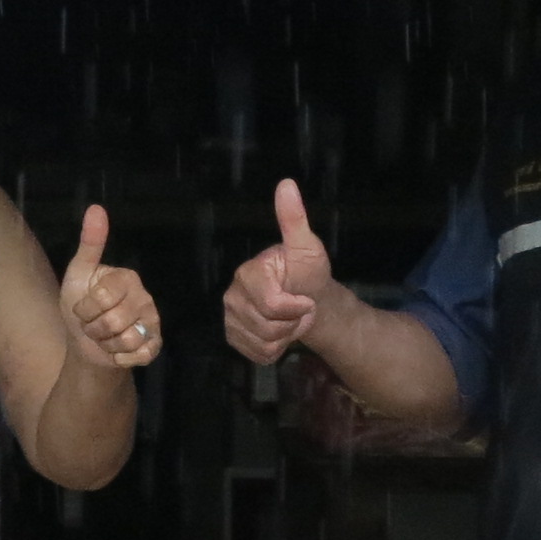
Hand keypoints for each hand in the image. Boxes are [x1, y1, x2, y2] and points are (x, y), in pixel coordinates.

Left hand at [60, 204, 161, 369]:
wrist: (86, 344)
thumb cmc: (81, 305)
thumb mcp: (78, 274)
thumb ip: (90, 243)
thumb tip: (96, 208)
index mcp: (127, 277)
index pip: (102, 296)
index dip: (84, 308)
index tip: (83, 307)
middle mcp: (145, 297)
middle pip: (114, 320)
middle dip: (93, 329)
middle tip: (92, 324)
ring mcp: (152, 322)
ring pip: (126, 340)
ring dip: (105, 344)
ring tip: (104, 336)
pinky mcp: (155, 345)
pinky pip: (139, 355)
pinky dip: (119, 357)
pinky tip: (116, 351)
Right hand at [221, 179, 334, 362]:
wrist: (310, 303)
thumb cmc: (308, 275)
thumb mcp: (307, 248)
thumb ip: (294, 220)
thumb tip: (286, 184)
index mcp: (247, 273)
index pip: (272, 304)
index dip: (296, 306)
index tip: (304, 296)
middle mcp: (231, 295)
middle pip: (266, 326)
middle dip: (291, 322)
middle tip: (297, 308)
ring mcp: (230, 318)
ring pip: (261, 342)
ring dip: (284, 336)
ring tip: (289, 320)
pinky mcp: (234, 338)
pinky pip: (256, 355)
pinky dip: (274, 350)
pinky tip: (279, 333)